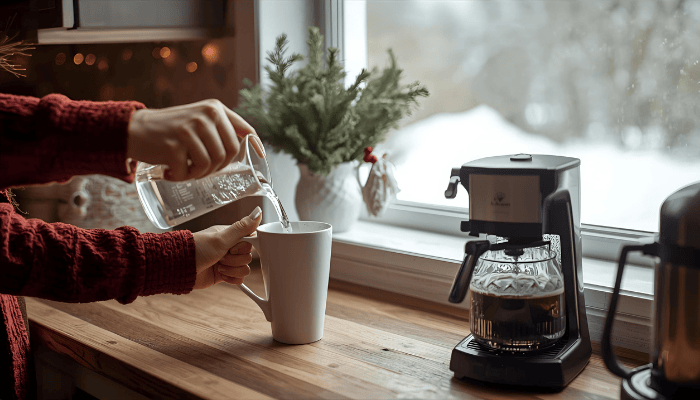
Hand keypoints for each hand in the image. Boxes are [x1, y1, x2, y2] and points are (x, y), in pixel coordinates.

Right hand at [127, 99, 263, 181]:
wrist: (134, 129)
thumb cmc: (170, 130)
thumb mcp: (198, 119)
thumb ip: (219, 128)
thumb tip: (248, 146)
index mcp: (214, 108)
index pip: (244, 129)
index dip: (255, 145)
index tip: (261, 156)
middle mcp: (205, 115)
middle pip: (229, 153)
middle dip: (217, 168)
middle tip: (201, 169)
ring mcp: (190, 129)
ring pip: (210, 165)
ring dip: (198, 174)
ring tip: (185, 169)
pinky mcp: (174, 145)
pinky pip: (188, 172)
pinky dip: (180, 177)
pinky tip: (171, 171)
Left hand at [191, 206, 261, 288]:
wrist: (179, 269)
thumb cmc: (196, 249)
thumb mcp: (221, 238)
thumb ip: (242, 227)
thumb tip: (258, 211)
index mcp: (230, 236)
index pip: (250, 240)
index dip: (244, 247)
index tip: (232, 247)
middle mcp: (229, 248)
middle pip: (248, 256)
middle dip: (234, 259)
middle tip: (221, 256)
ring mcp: (227, 262)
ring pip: (244, 268)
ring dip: (231, 269)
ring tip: (218, 266)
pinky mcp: (224, 275)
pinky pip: (239, 279)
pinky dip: (231, 278)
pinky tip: (220, 274)